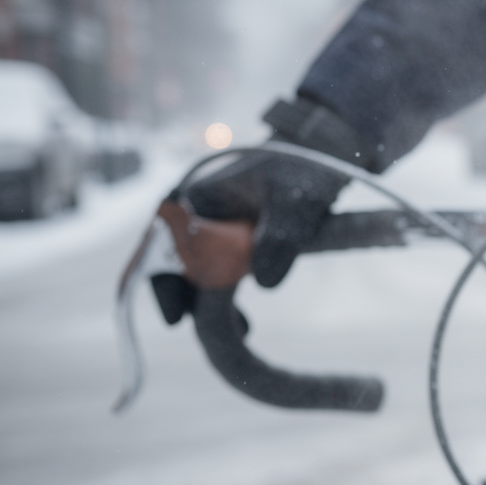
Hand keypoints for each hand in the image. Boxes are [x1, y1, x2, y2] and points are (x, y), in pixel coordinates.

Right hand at [151, 98, 372, 323]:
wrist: (322, 154)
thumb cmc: (304, 171)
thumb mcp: (295, 205)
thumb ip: (280, 239)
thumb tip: (264, 283)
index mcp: (198, 196)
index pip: (162, 244)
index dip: (164, 283)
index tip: (176, 318)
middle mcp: (197, 212)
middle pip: (173, 262)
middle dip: (187, 298)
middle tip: (206, 330)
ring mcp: (212, 225)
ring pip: (196, 270)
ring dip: (207, 299)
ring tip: (239, 328)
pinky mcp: (231, 237)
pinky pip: (217, 270)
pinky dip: (223, 293)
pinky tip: (244, 322)